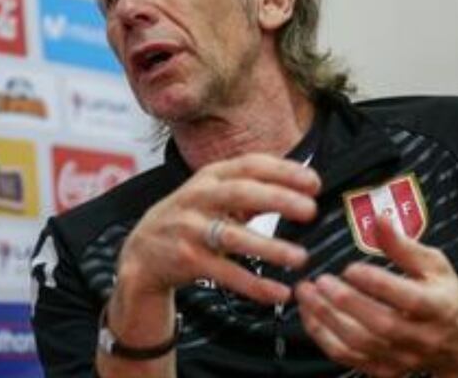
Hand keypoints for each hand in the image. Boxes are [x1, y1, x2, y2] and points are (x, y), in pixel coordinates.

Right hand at [117, 153, 319, 302]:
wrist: (142, 251)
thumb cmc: (191, 218)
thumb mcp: (215, 194)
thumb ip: (253, 189)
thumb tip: (302, 184)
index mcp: (211, 176)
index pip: (250, 165)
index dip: (283, 171)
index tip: (314, 182)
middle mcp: (199, 197)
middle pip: (241, 193)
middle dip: (278, 199)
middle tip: (310, 211)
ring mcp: (190, 229)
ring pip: (234, 236)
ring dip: (269, 247)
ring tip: (300, 257)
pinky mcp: (188, 260)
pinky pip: (226, 273)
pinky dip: (254, 285)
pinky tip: (278, 293)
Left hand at [295, 215, 457, 376]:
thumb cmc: (445, 297)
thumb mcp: (434, 265)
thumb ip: (403, 245)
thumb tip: (379, 219)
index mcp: (438, 307)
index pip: (408, 299)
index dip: (377, 283)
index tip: (350, 267)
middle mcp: (421, 337)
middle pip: (381, 325)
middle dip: (346, 302)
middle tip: (321, 280)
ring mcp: (402, 357)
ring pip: (360, 344)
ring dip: (327, 319)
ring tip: (306, 293)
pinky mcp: (384, 369)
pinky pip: (348, 357)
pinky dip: (323, 337)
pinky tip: (310, 314)